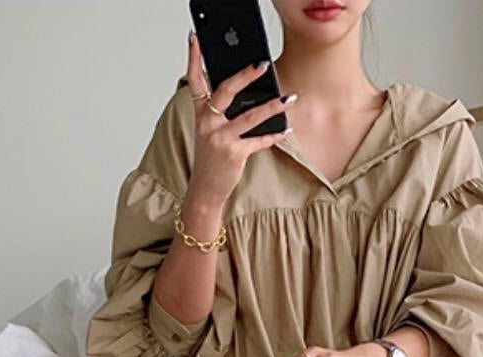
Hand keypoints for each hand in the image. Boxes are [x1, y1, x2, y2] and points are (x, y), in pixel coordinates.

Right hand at [184, 31, 295, 206]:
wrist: (205, 190)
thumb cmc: (211, 159)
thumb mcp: (210, 133)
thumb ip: (222, 114)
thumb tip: (251, 98)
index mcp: (200, 114)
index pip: (194, 80)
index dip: (194, 59)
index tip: (195, 39)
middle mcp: (208, 123)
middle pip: (225, 91)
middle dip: (244, 76)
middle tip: (262, 65)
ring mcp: (220, 138)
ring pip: (249, 117)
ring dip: (272, 107)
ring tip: (289, 98)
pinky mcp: (234, 153)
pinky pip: (258, 141)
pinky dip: (273, 136)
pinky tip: (285, 129)